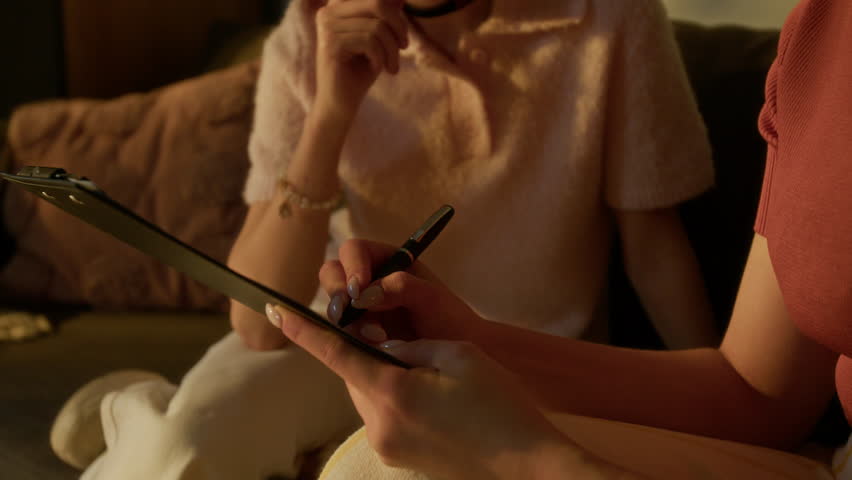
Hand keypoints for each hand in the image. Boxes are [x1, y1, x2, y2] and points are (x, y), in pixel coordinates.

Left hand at [270, 305, 572, 479]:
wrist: (527, 466)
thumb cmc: (500, 404)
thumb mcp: (457, 355)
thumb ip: (410, 347)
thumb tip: (385, 349)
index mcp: (392, 392)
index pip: (335, 353)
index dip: (304, 329)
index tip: (276, 309)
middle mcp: (380, 424)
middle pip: (353, 375)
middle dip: (365, 351)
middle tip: (394, 337)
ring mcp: (388, 447)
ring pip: (369, 395)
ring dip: (382, 376)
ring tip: (426, 374)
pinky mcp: (399, 459)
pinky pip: (383, 417)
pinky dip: (395, 398)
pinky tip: (429, 398)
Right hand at [314, 0, 408, 122]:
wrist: (340, 104)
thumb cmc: (360, 71)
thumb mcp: (378, 40)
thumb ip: (385, 17)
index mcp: (337, 7)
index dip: (394, 13)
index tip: (401, 36)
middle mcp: (328, 12)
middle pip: (377, 4)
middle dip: (398, 27)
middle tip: (404, 47)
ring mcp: (327, 27)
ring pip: (377, 27)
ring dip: (391, 50)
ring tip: (391, 66)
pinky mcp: (331, 44)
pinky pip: (370, 42)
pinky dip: (380, 58)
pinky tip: (376, 70)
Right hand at [320, 239, 487, 343]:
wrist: (458, 353)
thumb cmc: (450, 319)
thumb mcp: (432, 298)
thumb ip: (403, 287)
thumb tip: (366, 293)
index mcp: (386, 260)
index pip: (354, 251)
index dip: (351, 266)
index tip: (358, 290)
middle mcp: (368, 281)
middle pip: (333, 274)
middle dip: (338, 292)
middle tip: (350, 313)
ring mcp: (360, 309)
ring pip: (334, 305)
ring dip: (345, 319)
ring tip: (375, 336)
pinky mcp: (357, 335)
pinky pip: (340, 331)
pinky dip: (350, 338)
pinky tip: (373, 347)